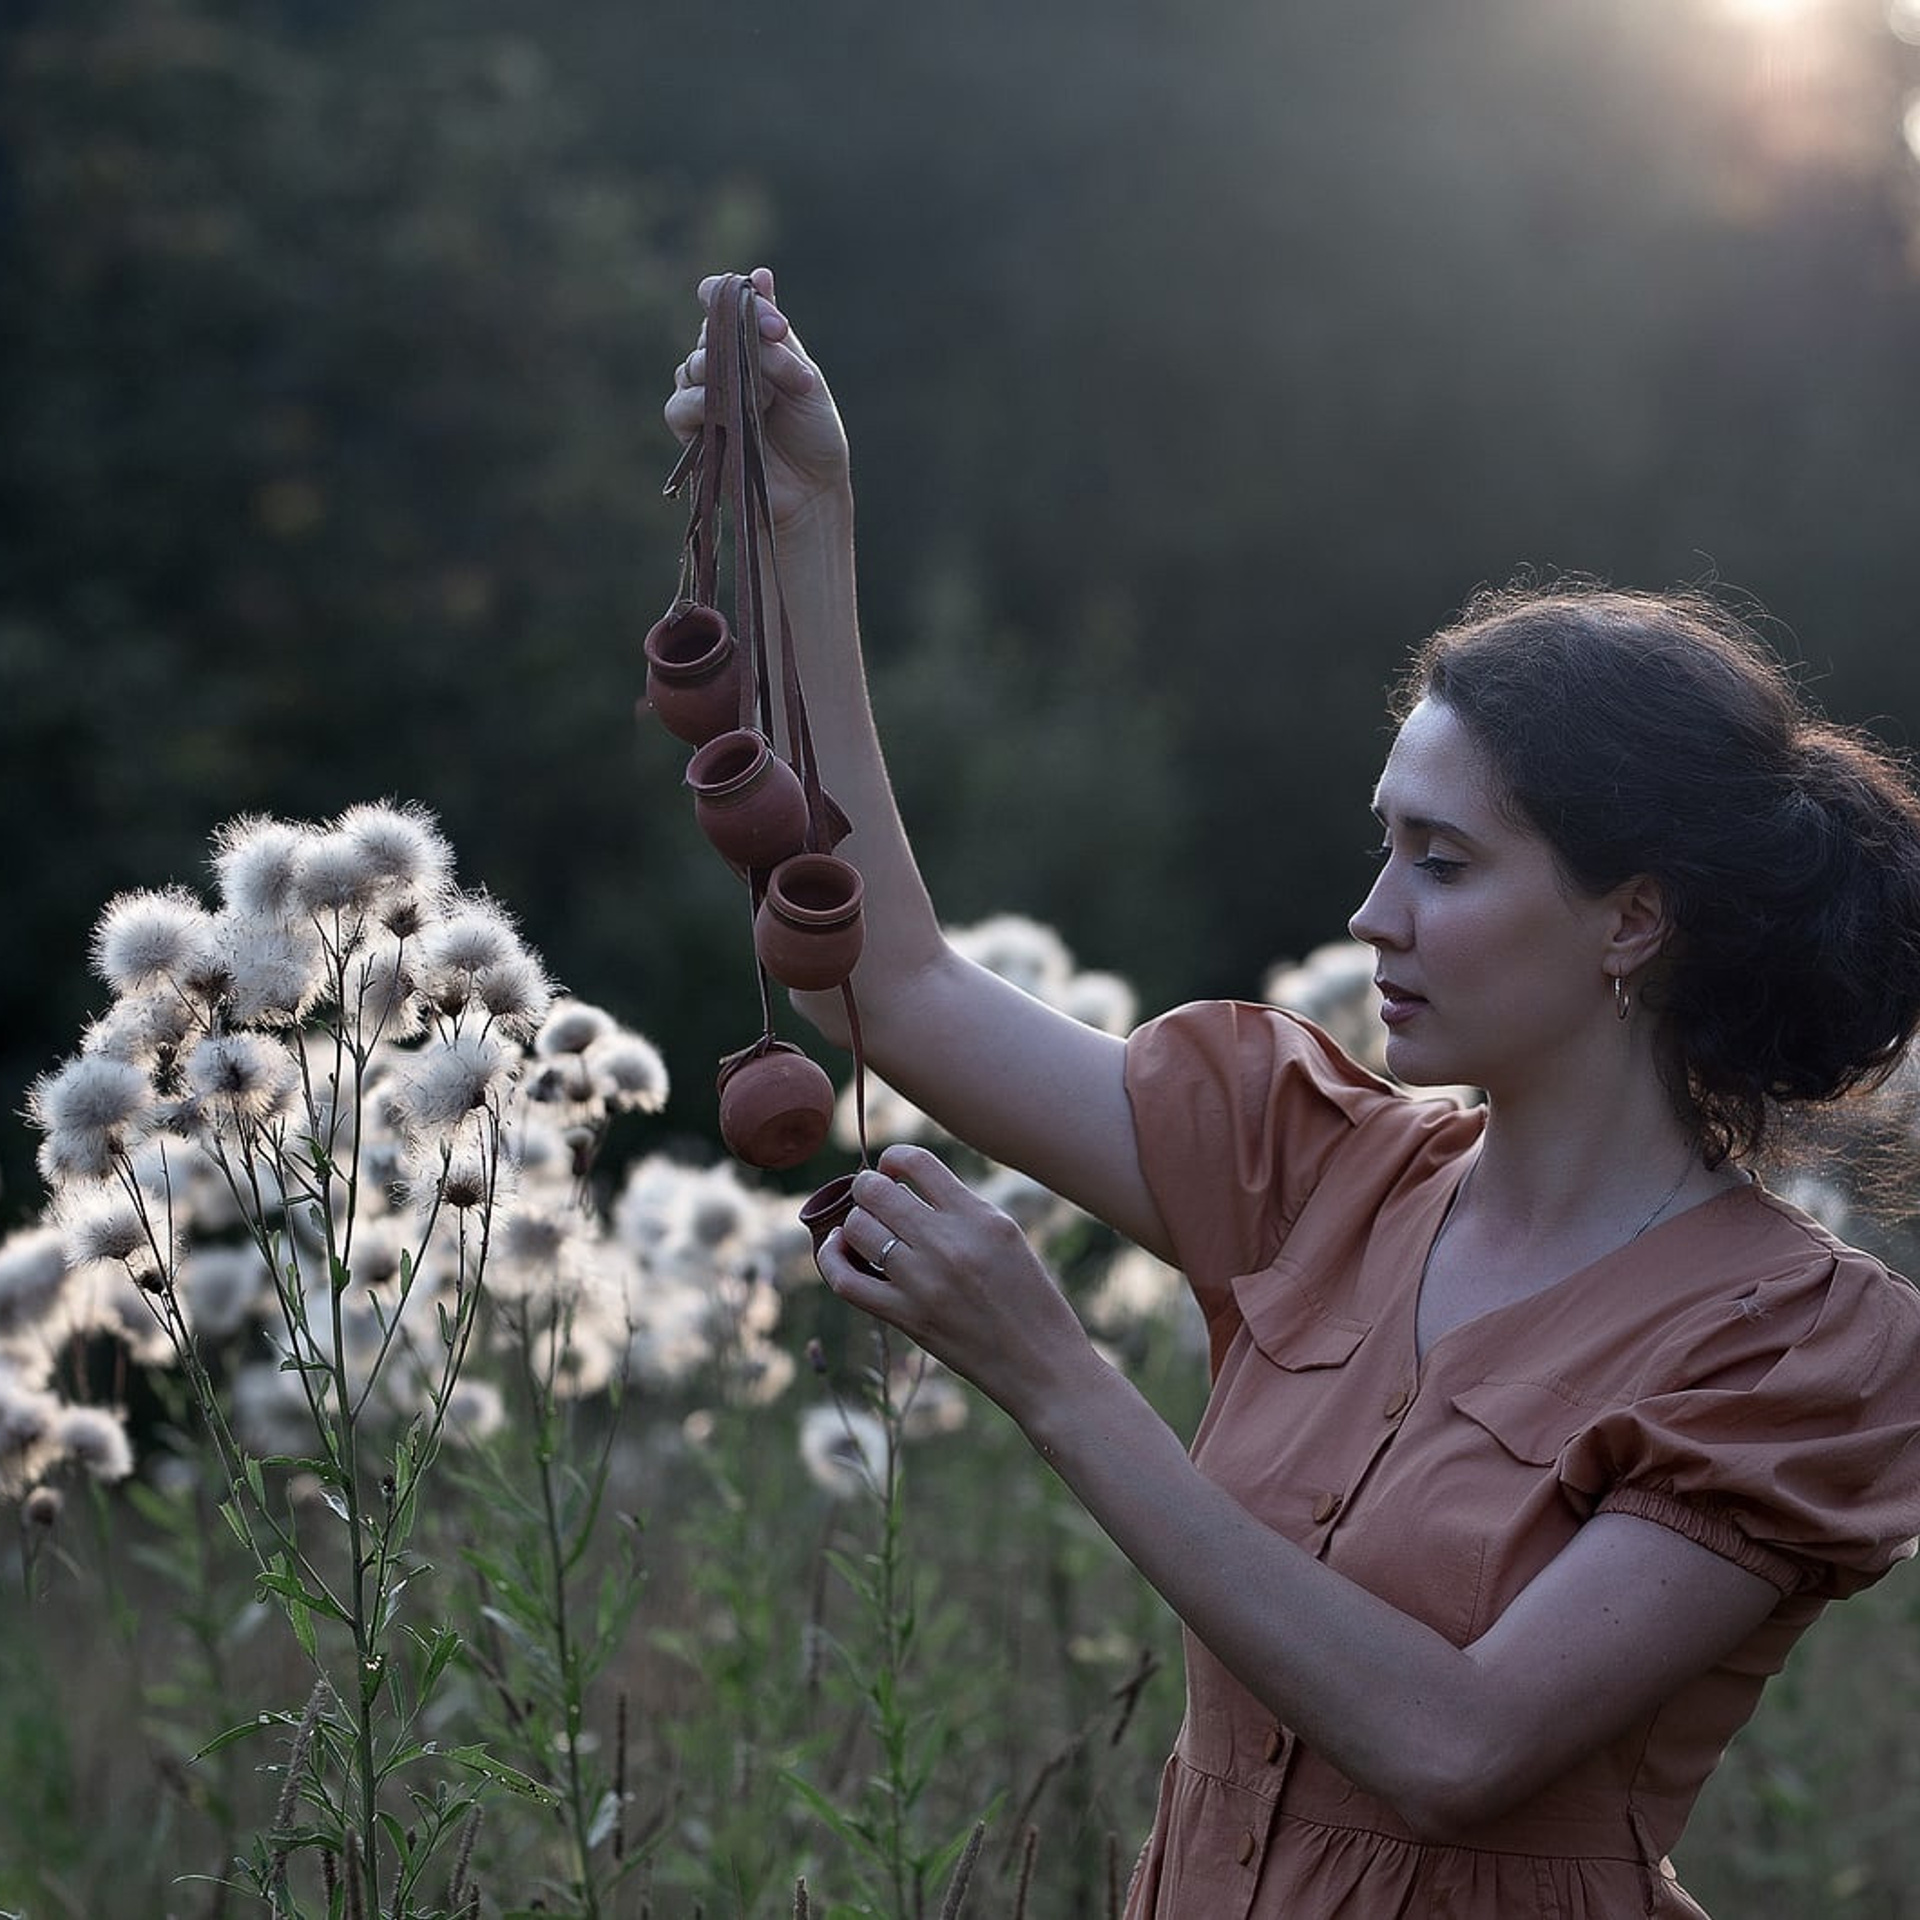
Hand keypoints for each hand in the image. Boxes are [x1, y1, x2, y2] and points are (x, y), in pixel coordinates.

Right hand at [663, 266, 850, 529]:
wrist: (813, 493)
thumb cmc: (813, 436)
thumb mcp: (802, 378)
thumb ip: (775, 334)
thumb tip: (760, 275)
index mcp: (748, 347)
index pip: (720, 302)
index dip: (732, 297)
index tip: (772, 317)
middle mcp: (722, 367)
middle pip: (710, 332)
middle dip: (749, 343)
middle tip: (790, 368)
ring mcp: (705, 399)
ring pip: (693, 364)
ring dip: (731, 375)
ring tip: (768, 401)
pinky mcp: (693, 433)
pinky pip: (679, 405)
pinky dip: (700, 403)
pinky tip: (724, 410)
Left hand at [816, 1143, 1096, 1423]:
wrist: (1042, 1364)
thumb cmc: (1029, 1298)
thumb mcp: (1006, 1236)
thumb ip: (960, 1208)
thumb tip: (904, 1187)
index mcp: (978, 1216)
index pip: (916, 1161)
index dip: (893, 1159)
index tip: (892, 1172)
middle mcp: (948, 1243)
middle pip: (875, 1191)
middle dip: (867, 1189)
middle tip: (874, 1201)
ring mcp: (923, 1281)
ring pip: (857, 1228)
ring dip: (855, 1223)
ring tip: (866, 1230)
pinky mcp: (907, 1318)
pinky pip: (847, 1281)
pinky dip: (833, 1259)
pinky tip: (840, 1249)